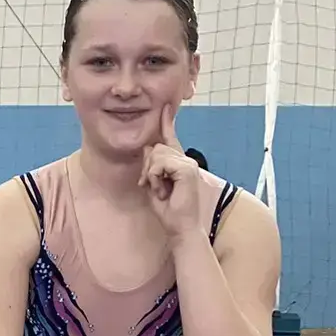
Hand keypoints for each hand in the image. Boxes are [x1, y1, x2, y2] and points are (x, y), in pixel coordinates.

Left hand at [140, 106, 213, 243]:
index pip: (171, 139)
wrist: (181, 227)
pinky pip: (161, 163)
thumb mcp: (153, 185)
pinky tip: (163, 190)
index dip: (167, 123)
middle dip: (147, 167)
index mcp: (179, 163)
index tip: (165, 108)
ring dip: (151, 174)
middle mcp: (186, 161)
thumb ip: (151, 166)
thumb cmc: (168, 211)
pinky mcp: (187, 169)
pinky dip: (155, 177)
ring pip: (157, 153)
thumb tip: (148, 147)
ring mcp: (188, 164)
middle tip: (152, 187)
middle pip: (156, 147)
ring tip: (160, 191)